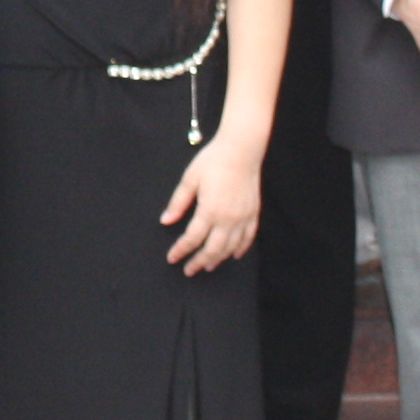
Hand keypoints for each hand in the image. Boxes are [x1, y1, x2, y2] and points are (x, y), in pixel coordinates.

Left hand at [160, 135, 267, 273]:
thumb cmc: (213, 161)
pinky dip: (241, 249)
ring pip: (230, 247)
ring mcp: (243, 217)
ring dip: (218, 259)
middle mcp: (227, 218)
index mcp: (209, 210)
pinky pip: (248, 237)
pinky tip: (234, 255)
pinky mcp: (253, 213)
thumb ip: (178, 203)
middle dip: (199, 262)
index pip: (192, 239)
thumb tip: (165, 221)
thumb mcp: (190, 179)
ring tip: (208, 266)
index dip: (181, 250)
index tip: (172, 258)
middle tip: (189, 270)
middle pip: (212, 249)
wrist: (241, 149)